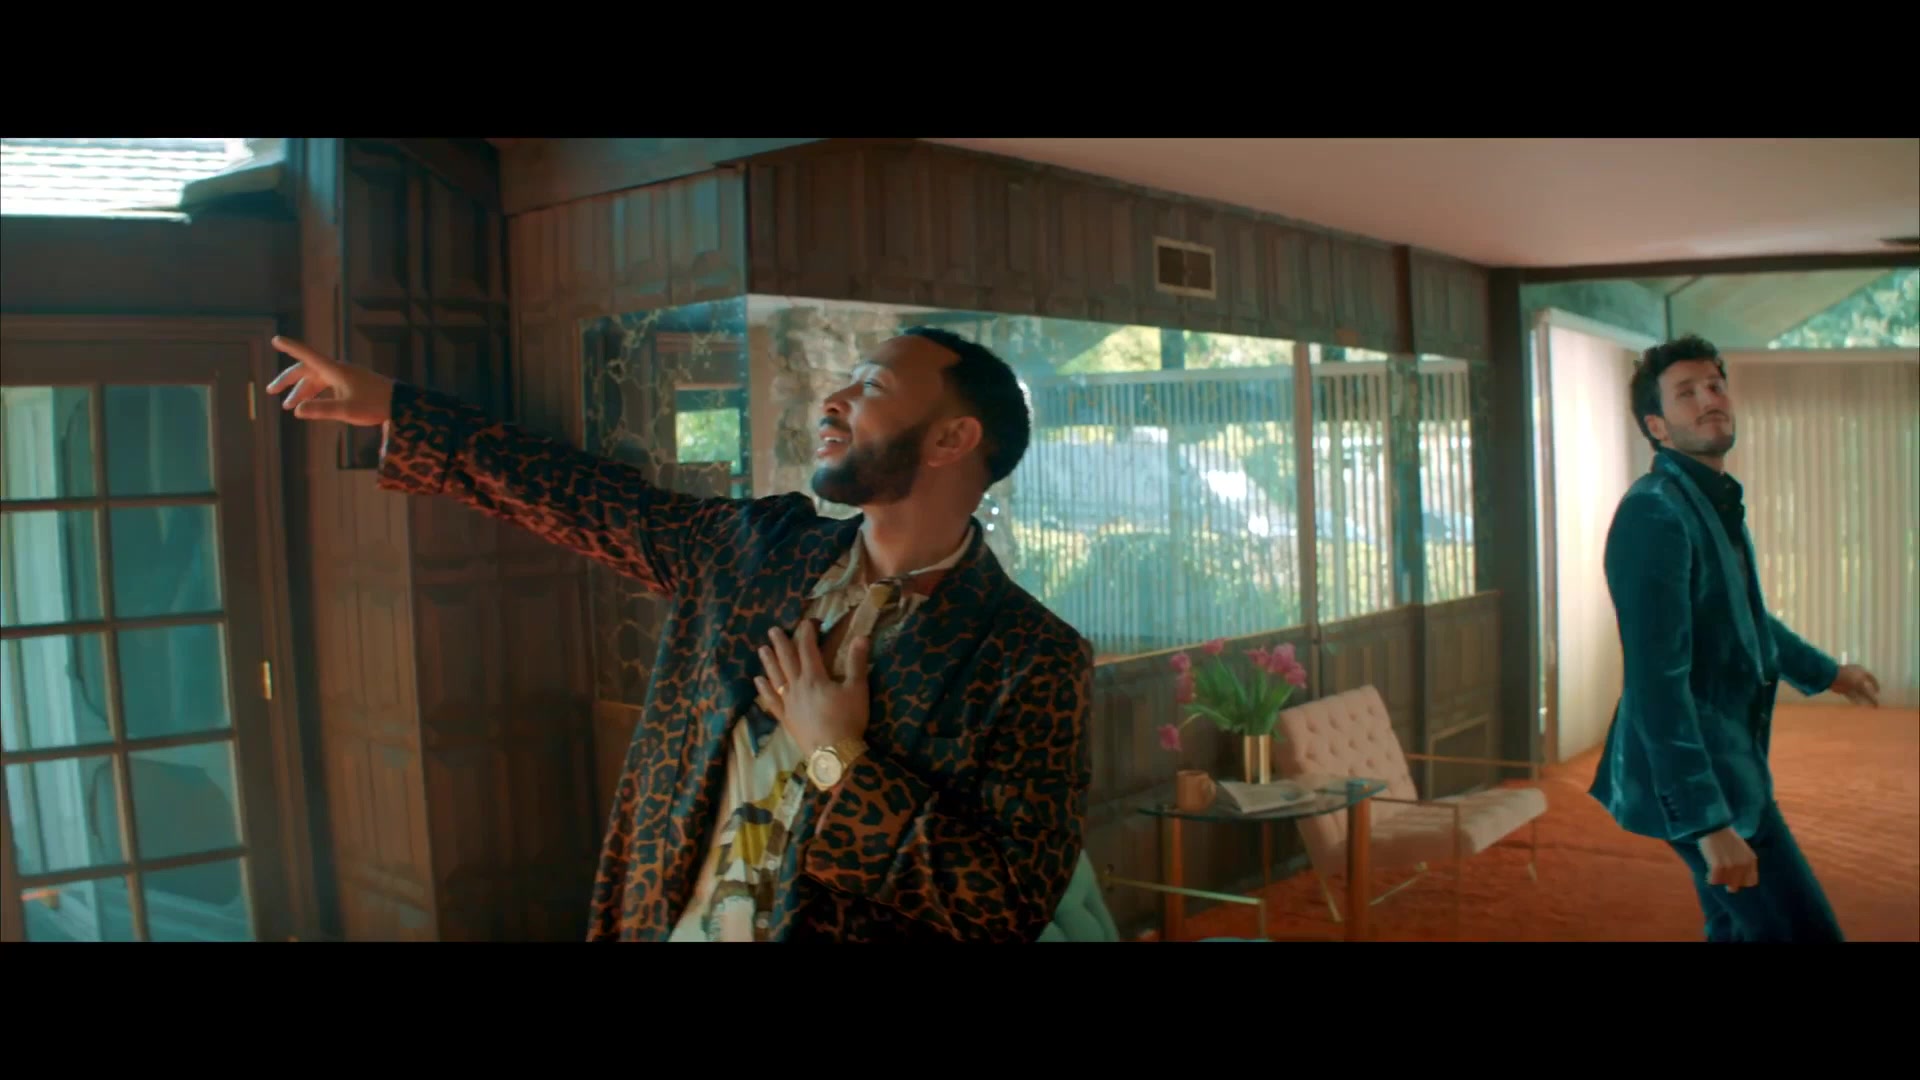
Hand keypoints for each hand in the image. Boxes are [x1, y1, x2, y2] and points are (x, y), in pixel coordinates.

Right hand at [264, 336, 395, 425]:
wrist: (400, 404)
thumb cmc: (375, 405)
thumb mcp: (347, 410)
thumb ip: (321, 409)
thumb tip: (297, 410)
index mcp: (335, 370)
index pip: (308, 355)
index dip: (291, 347)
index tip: (276, 339)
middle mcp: (338, 370)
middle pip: (307, 370)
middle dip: (288, 380)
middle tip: (271, 391)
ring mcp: (345, 376)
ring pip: (317, 379)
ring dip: (302, 391)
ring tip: (289, 407)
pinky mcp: (352, 383)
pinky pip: (327, 384)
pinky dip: (315, 393)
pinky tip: (310, 404)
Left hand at [754, 621, 869, 752]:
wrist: (833, 753)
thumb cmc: (848, 720)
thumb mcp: (857, 690)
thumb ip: (857, 662)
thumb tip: (861, 637)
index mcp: (815, 677)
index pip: (808, 649)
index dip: (807, 634)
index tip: (808, 622)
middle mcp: (797, 686)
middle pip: (787, 660)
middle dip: (781, 643)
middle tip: (773, 630)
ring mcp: (788, 703)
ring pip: (775, 677)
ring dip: (769, 662)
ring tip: (762, 649)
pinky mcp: (785, 718)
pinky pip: (771, 700)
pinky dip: (764, 689)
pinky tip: (758, 681)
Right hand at [1698, 827, 1757, 892]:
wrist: (1713, 827)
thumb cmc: (1725, 837)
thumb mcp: (1742, 850)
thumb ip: (1745, 863)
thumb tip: (1740, 879)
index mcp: (1751, 860)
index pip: (1751, 882)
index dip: (1741, 881)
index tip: (1733, 878)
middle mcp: (1743, 865)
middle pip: (1736, 885)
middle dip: (1728, 883)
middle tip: (1722, 876)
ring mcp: (1731, 866)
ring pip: (1724, 883)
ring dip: (1718, 879)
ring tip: (1713, 871)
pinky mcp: (1718, 867)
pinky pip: (1714, 880)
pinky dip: (1710, 878)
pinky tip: (1708, 872)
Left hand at [1829, 664, 1879, 706]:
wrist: (1831, 676)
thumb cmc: (1849, 678)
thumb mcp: (1861, 686)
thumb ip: (1869, 696)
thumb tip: (1876, 704)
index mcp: (1862, 671)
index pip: (1871, 678)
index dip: (1875, 685)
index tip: (1878, 692)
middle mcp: (1856, 676)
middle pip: (1864, 685)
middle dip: (1868, 692)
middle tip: (1872, 700)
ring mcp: (1848, 682)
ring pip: (1857, 691)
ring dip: (1862, 697)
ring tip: (1867, 705)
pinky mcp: (1842, 688)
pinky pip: (1850, 695)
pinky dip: (1854, 700)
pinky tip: (1858, 705)